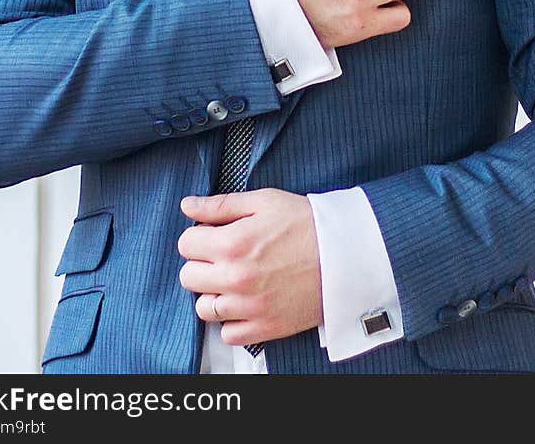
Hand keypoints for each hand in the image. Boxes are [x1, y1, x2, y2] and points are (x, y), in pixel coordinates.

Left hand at [177, 189, 322, 346]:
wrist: (348, 254)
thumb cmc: (309, 224)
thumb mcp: (266, 201)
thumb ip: (221, 205)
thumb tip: (188, 206)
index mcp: (233, 243)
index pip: (185, 245)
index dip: (199, 236)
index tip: (214, 236)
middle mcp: (236, 277)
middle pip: (189, 277)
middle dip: (203, 264)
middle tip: (225, 258)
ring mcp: (250, 306)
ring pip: (204, 307)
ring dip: (215, 293)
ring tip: (237, 280)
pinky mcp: (266, 327)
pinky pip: (227, 333)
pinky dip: (232, 321)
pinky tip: (247, 302)